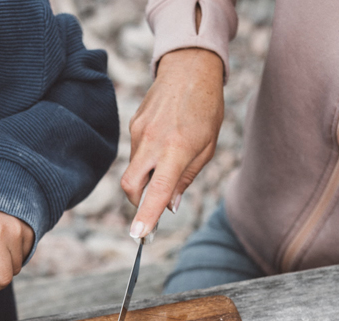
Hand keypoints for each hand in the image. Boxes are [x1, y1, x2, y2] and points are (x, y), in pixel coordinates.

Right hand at [121, 47, 224, 237]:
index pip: (157, 190)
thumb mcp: (207, 147)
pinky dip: (147, 158)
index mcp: (176, 149)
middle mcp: (152, 141)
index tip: (139, 234)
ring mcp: (139, 132)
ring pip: (134, 169)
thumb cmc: (206, 108)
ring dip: (147, 175)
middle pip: (131, 185)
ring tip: (170, 156)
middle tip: (153, 204)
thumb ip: (186, 178)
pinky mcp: (133, 124)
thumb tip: (170, 205)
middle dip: (138, 202)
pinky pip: (136, 152)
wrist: (190, 67)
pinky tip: (164, 140)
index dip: (147, 215)